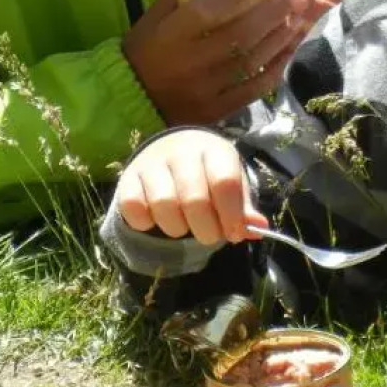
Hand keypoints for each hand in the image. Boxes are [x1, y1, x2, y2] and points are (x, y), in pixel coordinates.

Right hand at [115, 129, 268, 244]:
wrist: (171, 152)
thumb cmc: (208, 175)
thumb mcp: (231, 186)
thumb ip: (243, 208)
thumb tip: (258, 229)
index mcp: (214, 150)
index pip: (225, 182)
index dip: (231, 214)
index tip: (234, 233)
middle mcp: (182, 152)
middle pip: (194, 199)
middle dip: (206, 229)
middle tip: (210, 236)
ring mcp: (151, 163)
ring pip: (163, 205)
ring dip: (177, 228)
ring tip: (184, 227)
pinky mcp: (128, 178)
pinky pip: (133, 208)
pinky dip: (146, 223)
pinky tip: (157, 220)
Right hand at [123, 0, 309, 124]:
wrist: (133, 101)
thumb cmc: (146, 50)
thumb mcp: (155, 17)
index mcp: (168, 36)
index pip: (204, 13)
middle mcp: (189, 63)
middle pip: (238, 35)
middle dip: (272, 10)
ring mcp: (206, 90)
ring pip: (251, 60)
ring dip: (281, 35)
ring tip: (301, 13)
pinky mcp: (218, 111)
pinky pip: (255, 88)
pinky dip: (277, 66)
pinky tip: (292, 46)